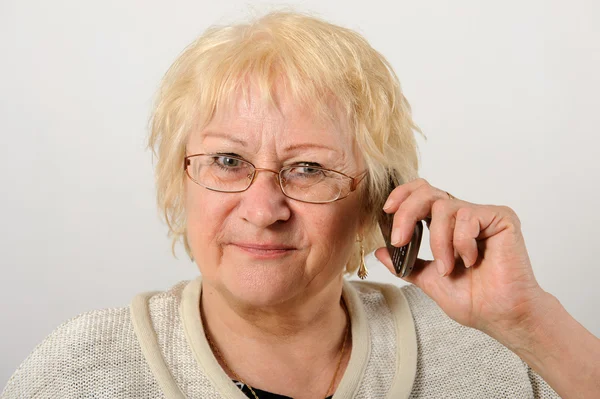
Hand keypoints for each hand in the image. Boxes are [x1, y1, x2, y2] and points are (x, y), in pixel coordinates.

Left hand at [374, 178, 548, 335]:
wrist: (500, 316)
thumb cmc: (473, 300)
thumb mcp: (428, 279)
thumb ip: (406, 264)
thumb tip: (379, 251)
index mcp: (447, 225)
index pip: (421, 194)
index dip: (402, 195)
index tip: (386, 210)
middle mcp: (464, 216)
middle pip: (428, 192)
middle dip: (407, 214)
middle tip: (400, 241)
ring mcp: (482, 215)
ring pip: (445, 208)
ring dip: (439, 242)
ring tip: (448, 268)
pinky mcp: (501, 217)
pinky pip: (468, 217)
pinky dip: (462, 243)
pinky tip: (472, 261)